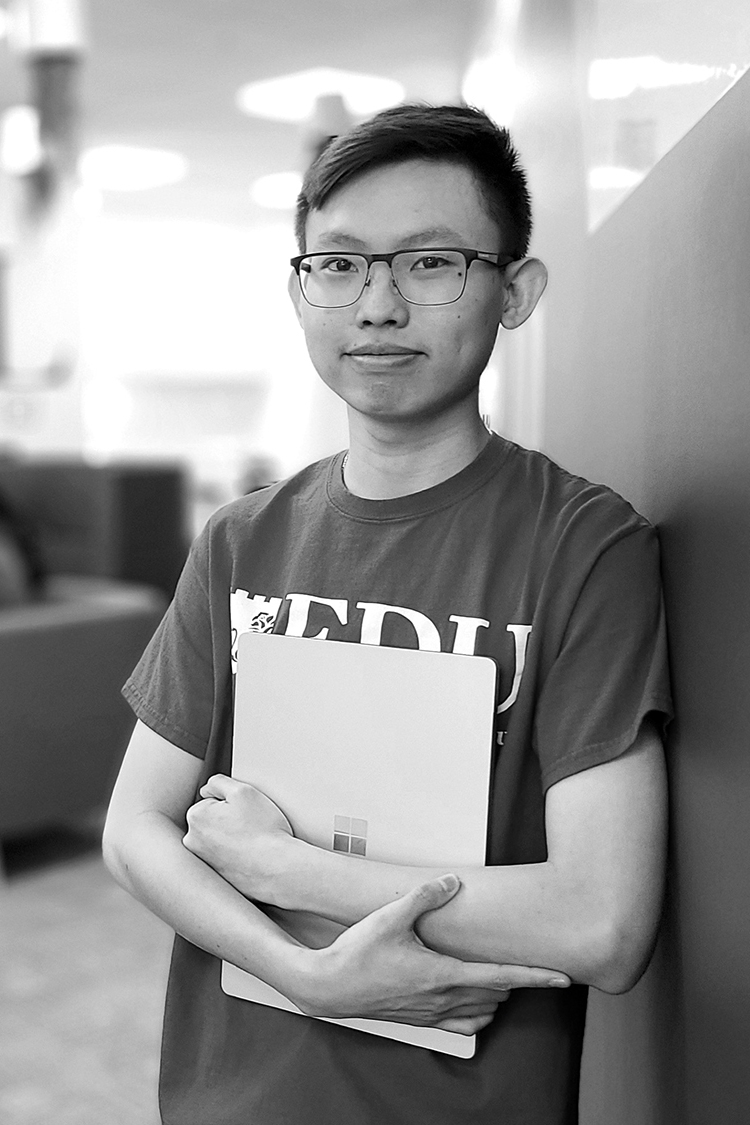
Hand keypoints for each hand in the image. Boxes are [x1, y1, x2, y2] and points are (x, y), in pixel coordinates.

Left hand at [183, 774, 294, 899]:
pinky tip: (251, 855)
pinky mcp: (216, 876)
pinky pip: (227, 857)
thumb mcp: (242, 791)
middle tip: (250, 825)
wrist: (278, 869)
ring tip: (251, 841)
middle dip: (229, 819)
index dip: (232, 802)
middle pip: (212, 819)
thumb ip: (218, 782)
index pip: (211, 799)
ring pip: (220, 838)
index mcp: (195, 817)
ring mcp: (203, 861)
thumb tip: (206, 790)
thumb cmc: (263, 831)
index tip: (245, 812)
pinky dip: (236, 854)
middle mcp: (192, 842)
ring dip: (233, 836)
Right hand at [291, 874, 569, 1034]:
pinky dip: (477, 1015)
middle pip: (497, 994)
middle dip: (519, 982)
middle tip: (537, 967)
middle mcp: (443, 998)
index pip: (502, 976)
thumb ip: (425, 896)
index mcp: (443, 974)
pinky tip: (478, 1005)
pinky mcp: (419, 1019)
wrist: (328, 987)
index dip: (535, 976)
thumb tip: (453, 880)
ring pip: (482, 1012)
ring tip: (508, 980)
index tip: (563, 978)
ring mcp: (431, 1013)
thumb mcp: (391, 915)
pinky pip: (461, 1025)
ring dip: (499, 998)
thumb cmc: (357, 952)